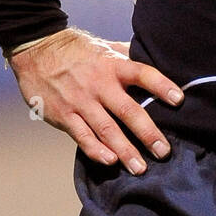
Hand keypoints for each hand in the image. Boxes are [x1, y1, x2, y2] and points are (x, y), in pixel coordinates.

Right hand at [9, 27, 183, 174]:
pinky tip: (110, 160)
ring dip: (125, 150)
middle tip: (163, 151)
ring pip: (106, 129)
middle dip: (148, 133)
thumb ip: (128, 56)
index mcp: (113, 65)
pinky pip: (82, 136)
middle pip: (128, 110)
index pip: (142, 74)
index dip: (161, 86)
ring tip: (140, 168)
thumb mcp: (105, 47)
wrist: (37, 49)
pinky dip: (96, 150)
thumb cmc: (76, 49)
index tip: (179, 100)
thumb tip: (155, 59)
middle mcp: (99, 84)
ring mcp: (80, 101)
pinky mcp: (63, 115)